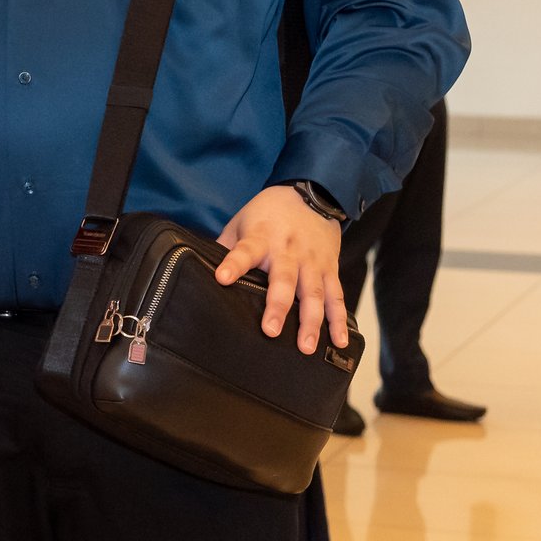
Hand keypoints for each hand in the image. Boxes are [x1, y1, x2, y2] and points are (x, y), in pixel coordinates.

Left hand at [215, 185, 349, 354]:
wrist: (311, 194)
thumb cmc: (267, 213)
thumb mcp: (241, 222)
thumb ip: (226, 247)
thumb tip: (200, 271)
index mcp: (260, 238)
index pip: (244, 251)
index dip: (234, 264)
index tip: (223, 278)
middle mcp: (288, 251)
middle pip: (284, 280)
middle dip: (278, 306)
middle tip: (270, 331)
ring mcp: (312, 261)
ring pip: (313, 293)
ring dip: (311, 321)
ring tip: (305, 347)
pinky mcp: (330, 268)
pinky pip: (336, 296)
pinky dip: (339, 319)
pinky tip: (339, 341)